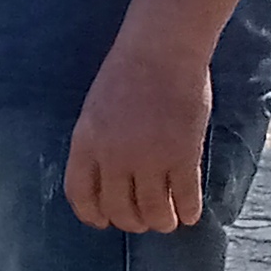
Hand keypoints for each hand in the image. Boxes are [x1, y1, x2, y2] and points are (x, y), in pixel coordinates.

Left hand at [63, 45, 211, 233]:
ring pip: (153, 212)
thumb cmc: (128, 71)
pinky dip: (188, 211)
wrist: (162, 48)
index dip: (93, 215)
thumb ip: (98, 143)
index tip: (104, 222)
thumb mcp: (95, 109)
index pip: (80, 195)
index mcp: (86, 143)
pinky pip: (185, 198)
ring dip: (162, 222)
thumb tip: (109, 178)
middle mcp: (113, 157)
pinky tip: (190, 213)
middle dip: (132, 222)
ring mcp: (149, 158)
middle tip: (144, 220)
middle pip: (119, 210)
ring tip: (168, 221)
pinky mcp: (183, 156)